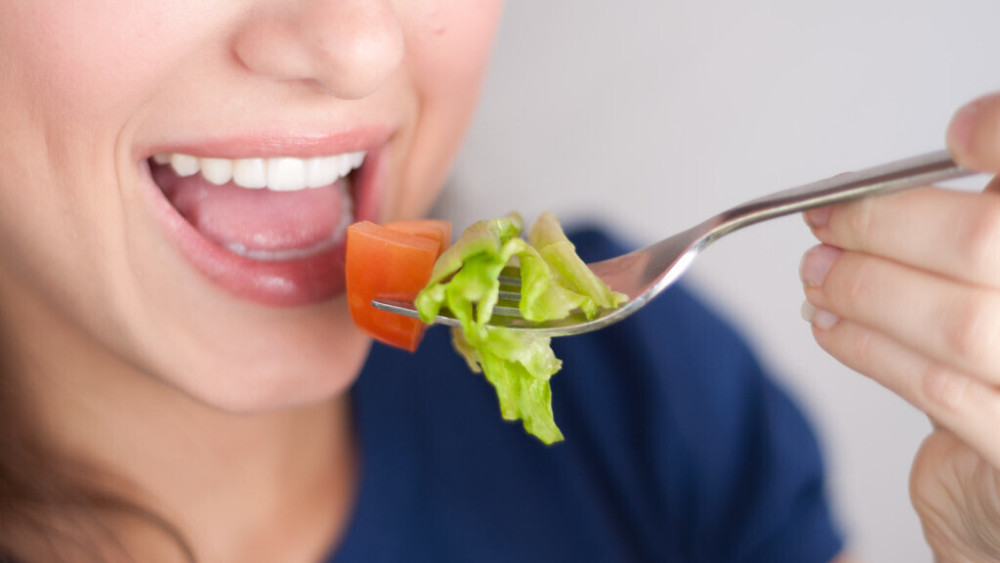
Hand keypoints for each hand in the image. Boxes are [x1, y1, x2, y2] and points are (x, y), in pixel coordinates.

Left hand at [801, 91, 999, 561]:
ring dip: (865, 288)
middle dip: (889, 226)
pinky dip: (867, 348)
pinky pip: (936, 387)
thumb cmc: (992, 381)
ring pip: (960, 320)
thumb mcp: (977, 294)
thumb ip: (956, 247)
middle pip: (988, 244)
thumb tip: (863, 200)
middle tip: (828, 223)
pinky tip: (830, 327)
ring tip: (817, 274)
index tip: (961, 130)